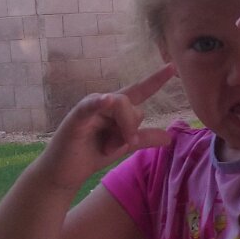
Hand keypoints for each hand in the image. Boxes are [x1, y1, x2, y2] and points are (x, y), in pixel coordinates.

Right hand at [37, 63, 175, 190]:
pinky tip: (106, 100)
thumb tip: (169, 137)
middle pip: (132, 106)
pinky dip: (98, 103)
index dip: (155, 80)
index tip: (173, 67)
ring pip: (119, 107)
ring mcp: (90, 108)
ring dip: (119, 133)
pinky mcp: (76, 118)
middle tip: (120, 147)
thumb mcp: (123, 146)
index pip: (139, 91)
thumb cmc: (92, 154)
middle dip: (131, 130)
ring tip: (107, 148)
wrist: (66, 171)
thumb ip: (143, 138)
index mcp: (116, 109)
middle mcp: (104, 103)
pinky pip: (90, 106)